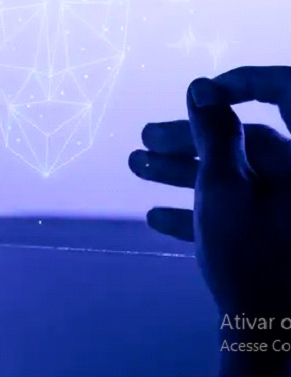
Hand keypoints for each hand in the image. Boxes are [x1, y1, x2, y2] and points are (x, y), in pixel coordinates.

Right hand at [130, 67, 290, 375]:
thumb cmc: (252, 252)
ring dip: (185, 173)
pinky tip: (159, 217)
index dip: (239, 84)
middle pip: (248, 142)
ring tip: (137, 169)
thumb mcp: (221, 184)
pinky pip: (245, 212)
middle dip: (190, 140)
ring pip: (240, 177)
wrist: (271, 329)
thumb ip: (212, 132)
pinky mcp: (282, 240)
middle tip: (145, 139)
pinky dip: (204, 209)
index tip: (197, 95)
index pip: (282, 91)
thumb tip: (201, 88)